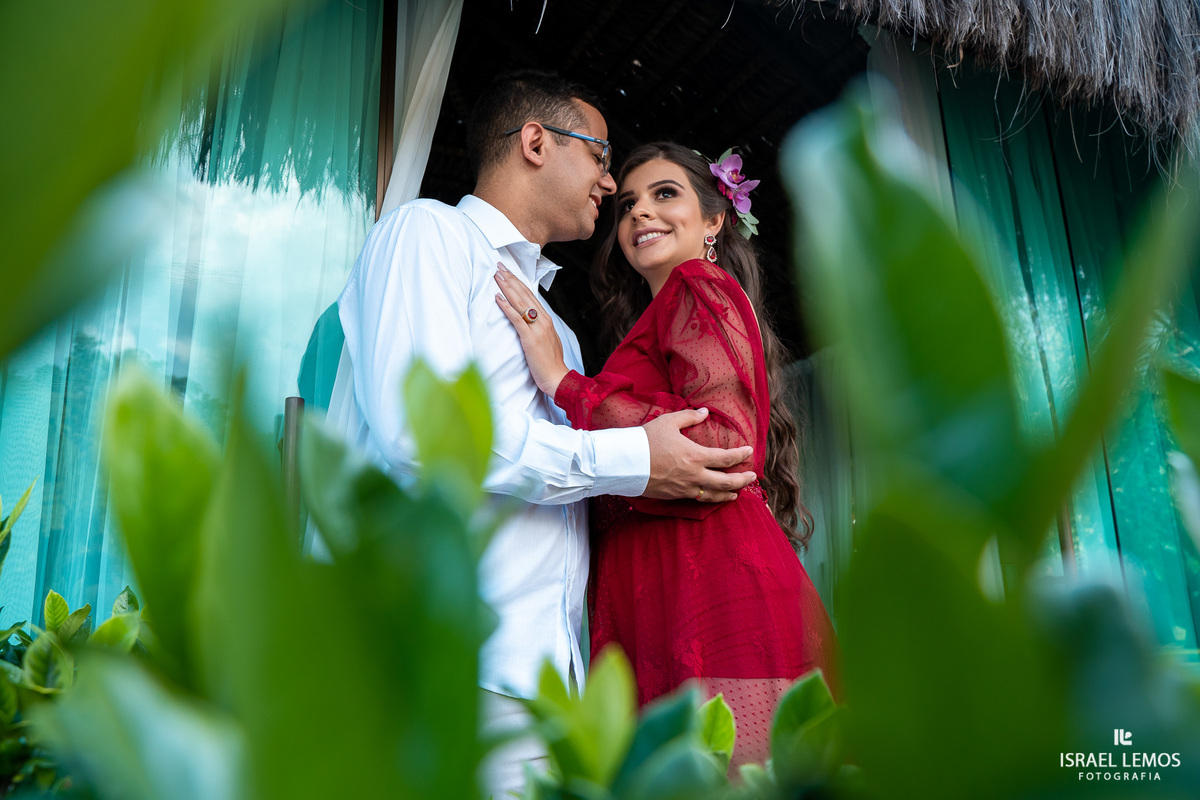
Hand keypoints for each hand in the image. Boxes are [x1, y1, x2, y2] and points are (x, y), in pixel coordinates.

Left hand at [494, 263, 569, 395]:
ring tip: (496, 276)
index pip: (531, 295)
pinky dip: (506, 307)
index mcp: (546, 320)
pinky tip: (498, 297)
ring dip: (507, 287)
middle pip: (525, 294)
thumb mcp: (546, 340)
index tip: (508, 272)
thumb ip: (538, 327)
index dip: (518, 282)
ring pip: (520, 302)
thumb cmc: (550, 363)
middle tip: (499, 266)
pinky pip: (517, 319)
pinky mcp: (530, 338)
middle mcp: (543, 320)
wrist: (558, 378)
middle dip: (511, 279)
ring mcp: (538, 328)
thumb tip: (528, 319)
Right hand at [642, 408, 754, 502]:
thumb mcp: (669, 422)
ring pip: (713, 495)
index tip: (750, 452)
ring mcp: (685, 488)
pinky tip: (712, 496)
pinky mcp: (675, 495)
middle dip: (742, 480)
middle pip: (726, 482)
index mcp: (696, 456)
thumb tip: (704, 412)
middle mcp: (694, 475)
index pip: (726, 458)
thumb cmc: (646, 439)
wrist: (625, 463)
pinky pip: (697, 499)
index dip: (740, 455)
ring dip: (728, 494)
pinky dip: (710, 498)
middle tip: (752, 476)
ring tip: (737, 493)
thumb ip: (689, 417)